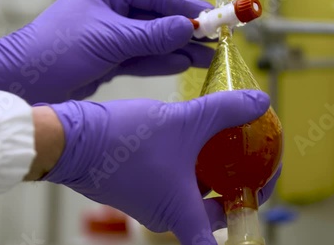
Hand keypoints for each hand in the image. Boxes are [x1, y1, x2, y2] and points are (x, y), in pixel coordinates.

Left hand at [0, 0, 213, 103]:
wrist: (24, 82)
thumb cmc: (57, 50)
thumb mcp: (110, 39)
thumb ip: (151, 35)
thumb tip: (187, 27)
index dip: (184, 8)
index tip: (211, 17)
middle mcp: (110, 11)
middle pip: (156, 20)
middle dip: (185, 31)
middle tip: (216, 40)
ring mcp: (110, 37)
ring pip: (152, 42)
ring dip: (178, 50)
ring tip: (209, 57)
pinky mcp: (109, 61)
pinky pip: (141, 59)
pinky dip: (161, 62)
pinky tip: (184, 64)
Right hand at [42, 90, 273, 243]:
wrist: (71, 138)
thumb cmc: (121, 140)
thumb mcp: (184, 121)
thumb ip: (225, 110)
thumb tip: (260, 103)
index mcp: (180, 213)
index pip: (220, 241)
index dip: (248, 217)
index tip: (262, 190)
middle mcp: (164, 215)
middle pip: (211, 215)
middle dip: (235, 189)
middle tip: (251, 163)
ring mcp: (148, 202)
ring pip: (192, 195)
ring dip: (211, 174)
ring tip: (227, 145)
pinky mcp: (137, 187)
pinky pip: (173, 182)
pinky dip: (190, 166)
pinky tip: (193, 139)